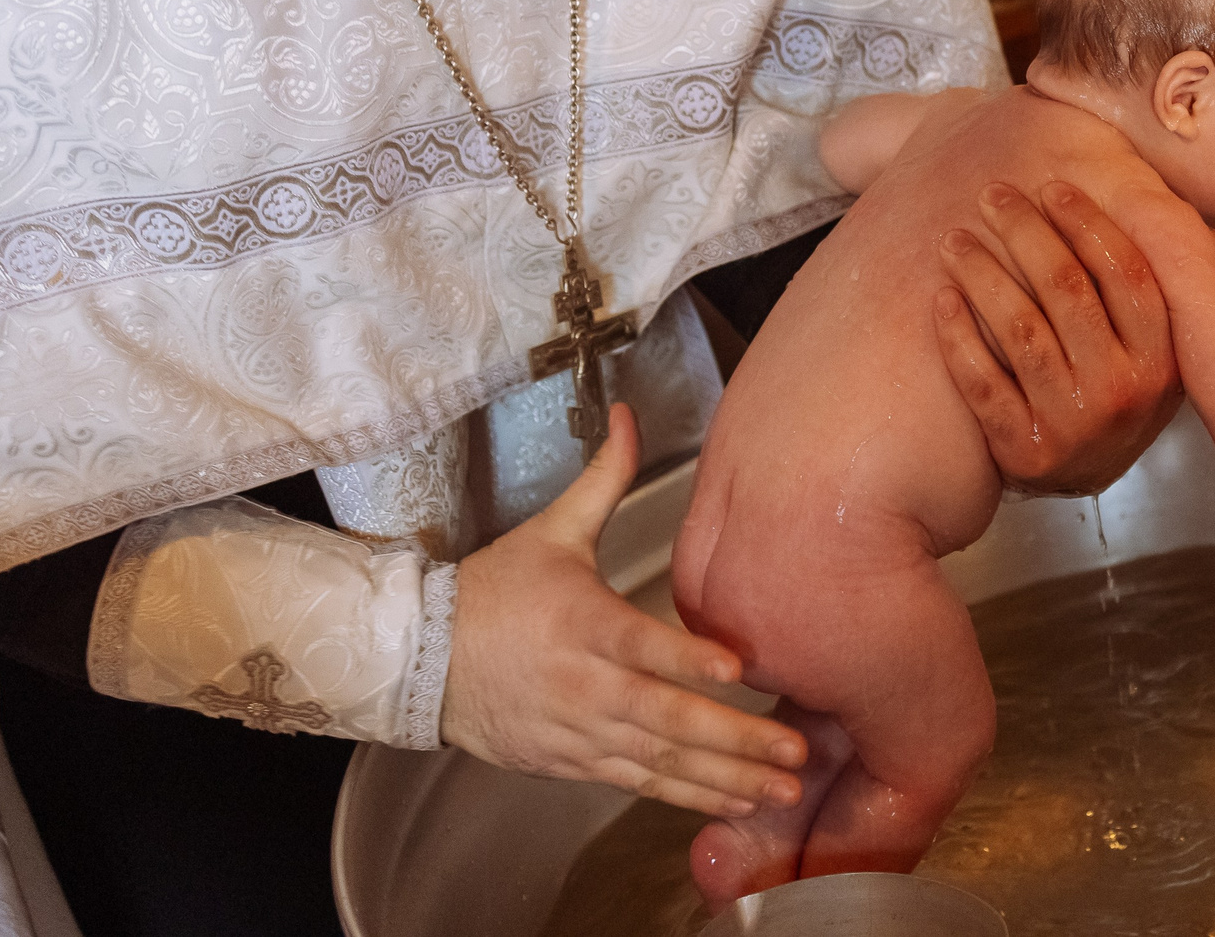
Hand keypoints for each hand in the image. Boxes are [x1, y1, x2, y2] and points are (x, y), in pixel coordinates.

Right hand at [440, 405, 807, 814]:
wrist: (420, 662)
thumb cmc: (493, 593)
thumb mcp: (551, 532)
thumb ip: (603, 479)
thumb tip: (628, 413)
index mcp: (582, 624)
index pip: (641, 645)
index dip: (687, 660)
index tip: (737, 670)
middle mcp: (583, 686)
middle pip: (663, 717)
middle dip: (733, 739)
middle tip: (794, 752)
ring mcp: (578, 732)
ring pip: (657, 761)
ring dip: (722, 778)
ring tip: (782, 790)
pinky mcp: (572, 763)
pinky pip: (636, 783)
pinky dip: (685, 796)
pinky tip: (734, 802)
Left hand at [934, 180, 1184, 495]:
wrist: (1082, 478)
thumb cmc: (1116, 394)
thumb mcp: (1158, 355)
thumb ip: (1169, 297)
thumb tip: (1197, 228)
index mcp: (1161, 360)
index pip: (1127, 274)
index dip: (1087, 224)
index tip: (1051, 188)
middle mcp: (1121, 390)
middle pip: (1068, 290)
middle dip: (1025, 232)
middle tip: (993, 196)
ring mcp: (1071, 423)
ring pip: (1020, 329)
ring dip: (982, 274)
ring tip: (954, 240)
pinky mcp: (1022, 449)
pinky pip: (983, 382)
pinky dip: (958, 336)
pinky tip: (943, 298)